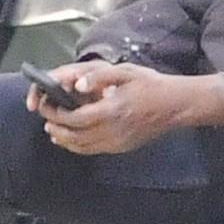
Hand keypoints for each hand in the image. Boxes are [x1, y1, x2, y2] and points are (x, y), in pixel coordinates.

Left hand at [27, 62, 198, 154]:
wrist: (176, 105)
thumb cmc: (152, 85)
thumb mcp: (126, 72)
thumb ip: (99, 77)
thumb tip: (76, 84)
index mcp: (111, 111)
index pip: (73, 118)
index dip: (56, 114)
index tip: (47, 106)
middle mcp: (112, 131)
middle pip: (74, 136)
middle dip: (56, 128)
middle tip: (46, 119)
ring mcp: (118, 142)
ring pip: (82, 147)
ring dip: (64, 140)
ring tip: (53, 131)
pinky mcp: (122, 147)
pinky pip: (94, 150)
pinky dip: (78, 147)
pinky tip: (72, 140)